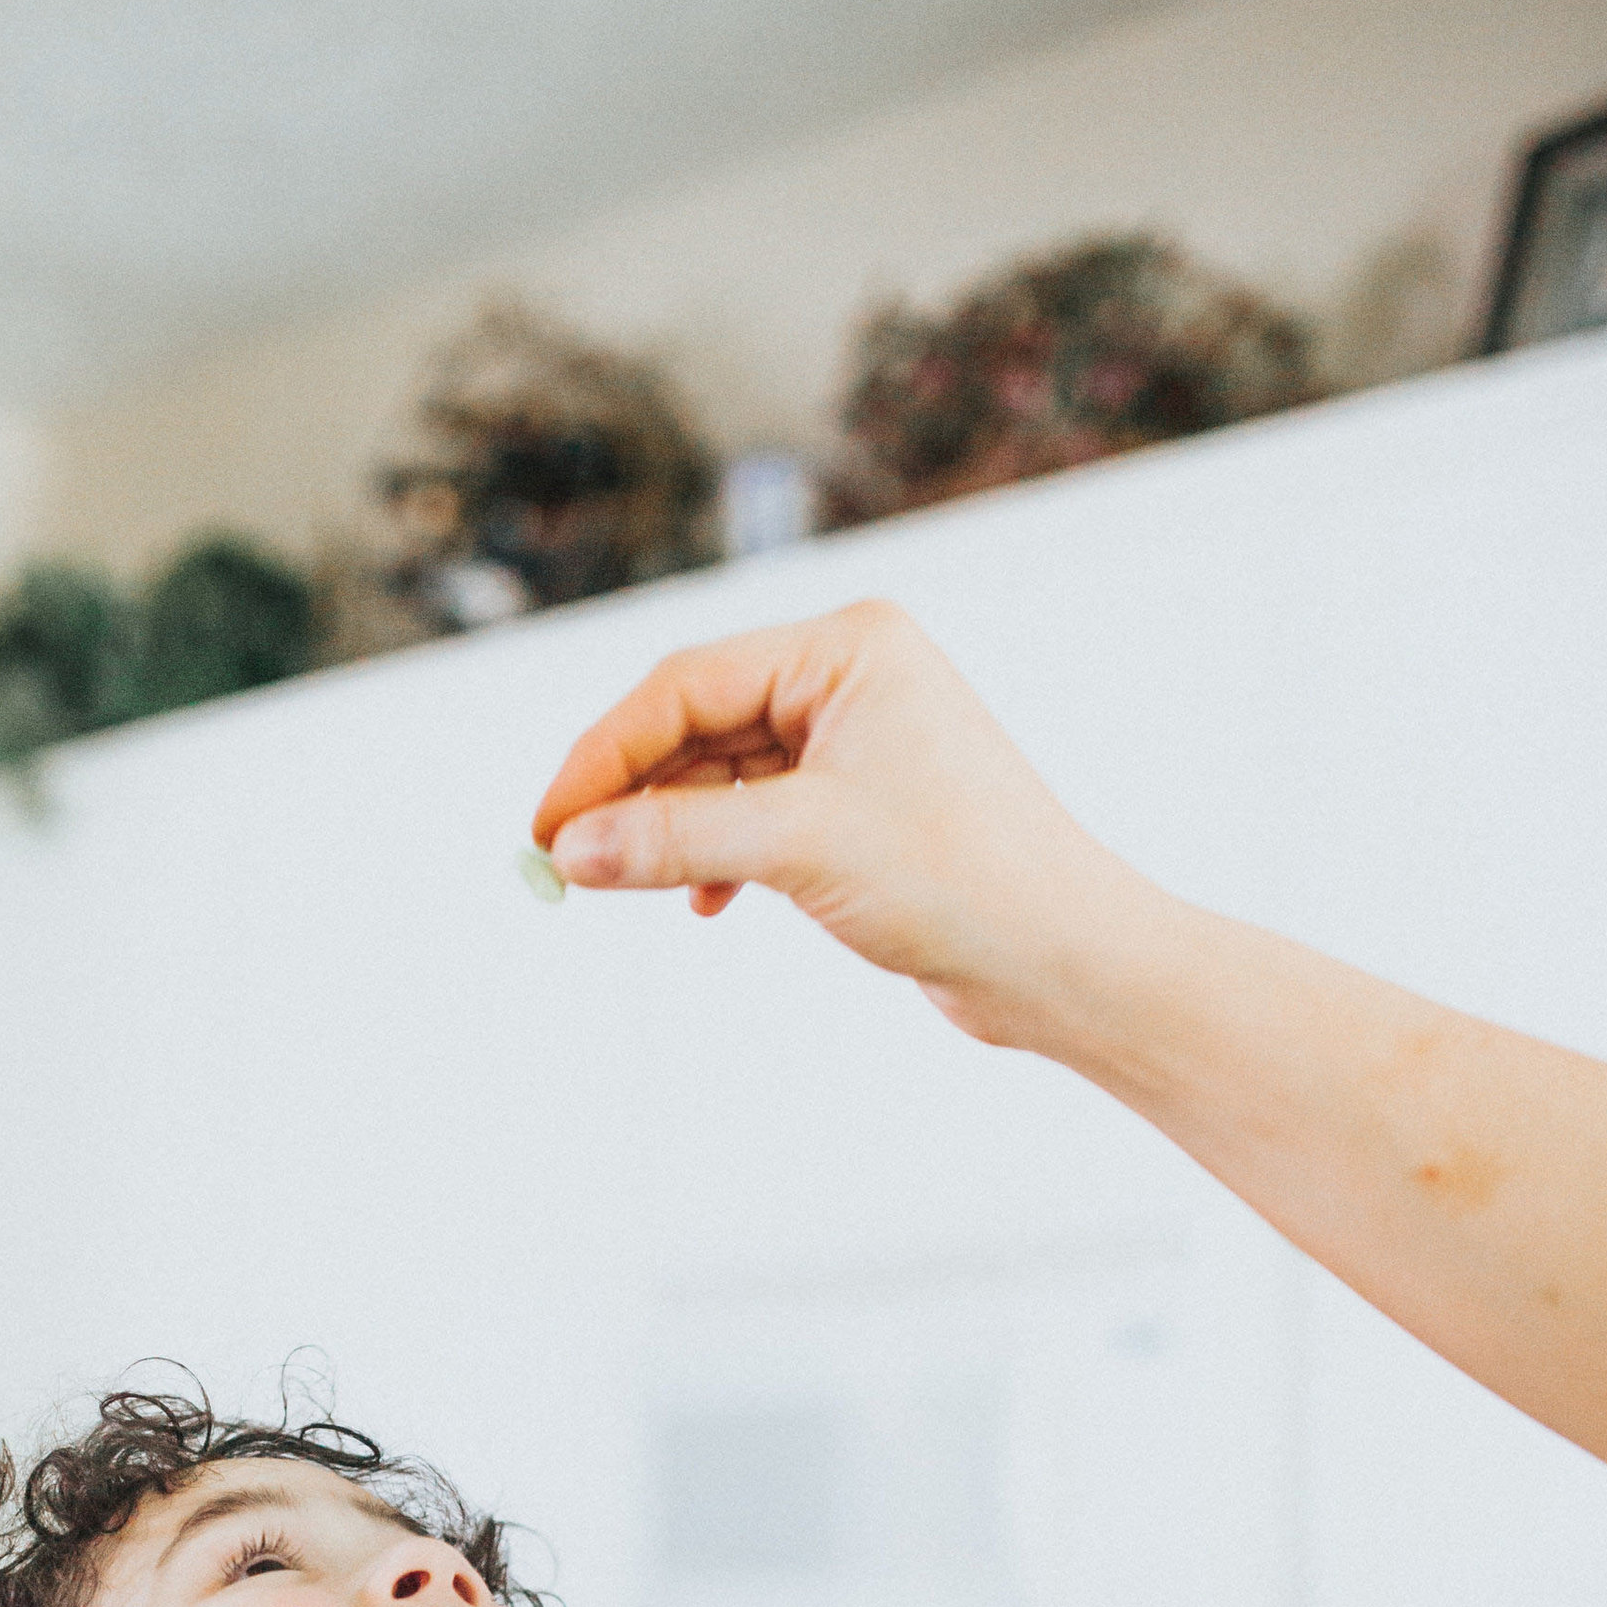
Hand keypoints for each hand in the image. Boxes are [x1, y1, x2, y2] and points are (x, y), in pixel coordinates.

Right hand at [530, 598, 1150, 1048]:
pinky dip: (717, 855)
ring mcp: (860, 740)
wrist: (1062, 958)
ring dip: (671, 831)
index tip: (544, 826)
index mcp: (848, 647)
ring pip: (722, 773)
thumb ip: (672, 840)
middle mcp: (853, 677)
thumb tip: (567, 849)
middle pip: (697, 722)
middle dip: (630, 793)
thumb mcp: (797, 849)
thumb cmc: (958, 881)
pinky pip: (757, 814)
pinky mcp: (864, 804)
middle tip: (561, 861)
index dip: (603, 755)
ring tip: (625, 886)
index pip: (687, 683)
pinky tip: (703, 904)